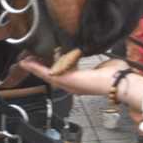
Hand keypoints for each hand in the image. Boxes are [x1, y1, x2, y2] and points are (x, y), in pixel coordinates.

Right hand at [18, 57, 142, 114]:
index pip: (62, 74)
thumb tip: (98, 57)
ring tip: (24, 61)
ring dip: (34, 68)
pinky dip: (36, 68)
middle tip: (28, 60)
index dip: (51, 67)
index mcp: (80, 81)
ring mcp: (68, 84)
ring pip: (46, 75)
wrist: (117, 81)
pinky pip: (47, 73)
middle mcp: (72, 85)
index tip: (43, 59)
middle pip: (50, 75)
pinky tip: (28, 62)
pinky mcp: (66, 81)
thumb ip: (97, 62)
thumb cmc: (115, 75)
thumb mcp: (103, 65)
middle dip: (38, 68)